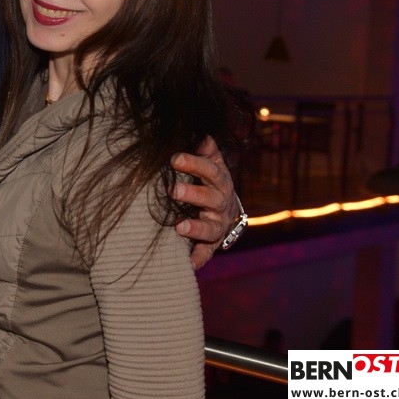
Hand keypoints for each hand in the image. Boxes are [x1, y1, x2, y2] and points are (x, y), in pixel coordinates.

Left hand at [169, 135, 238, 269]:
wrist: (226, 210)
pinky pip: (206, 253)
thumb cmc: (210, 182)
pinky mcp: (212, 243)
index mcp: (220, 182)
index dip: (194, 163)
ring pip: (211, 229)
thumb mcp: (212, 164)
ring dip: (196, 228)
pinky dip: (198, 259)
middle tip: (172, 191)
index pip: (211, 170)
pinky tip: (188, 264)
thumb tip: (202, 133)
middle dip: (193, 195)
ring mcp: (218, 225)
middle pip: (211, 198)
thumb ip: (206, 151)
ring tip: (179, 227)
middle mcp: (221, 204)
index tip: (174, 158)